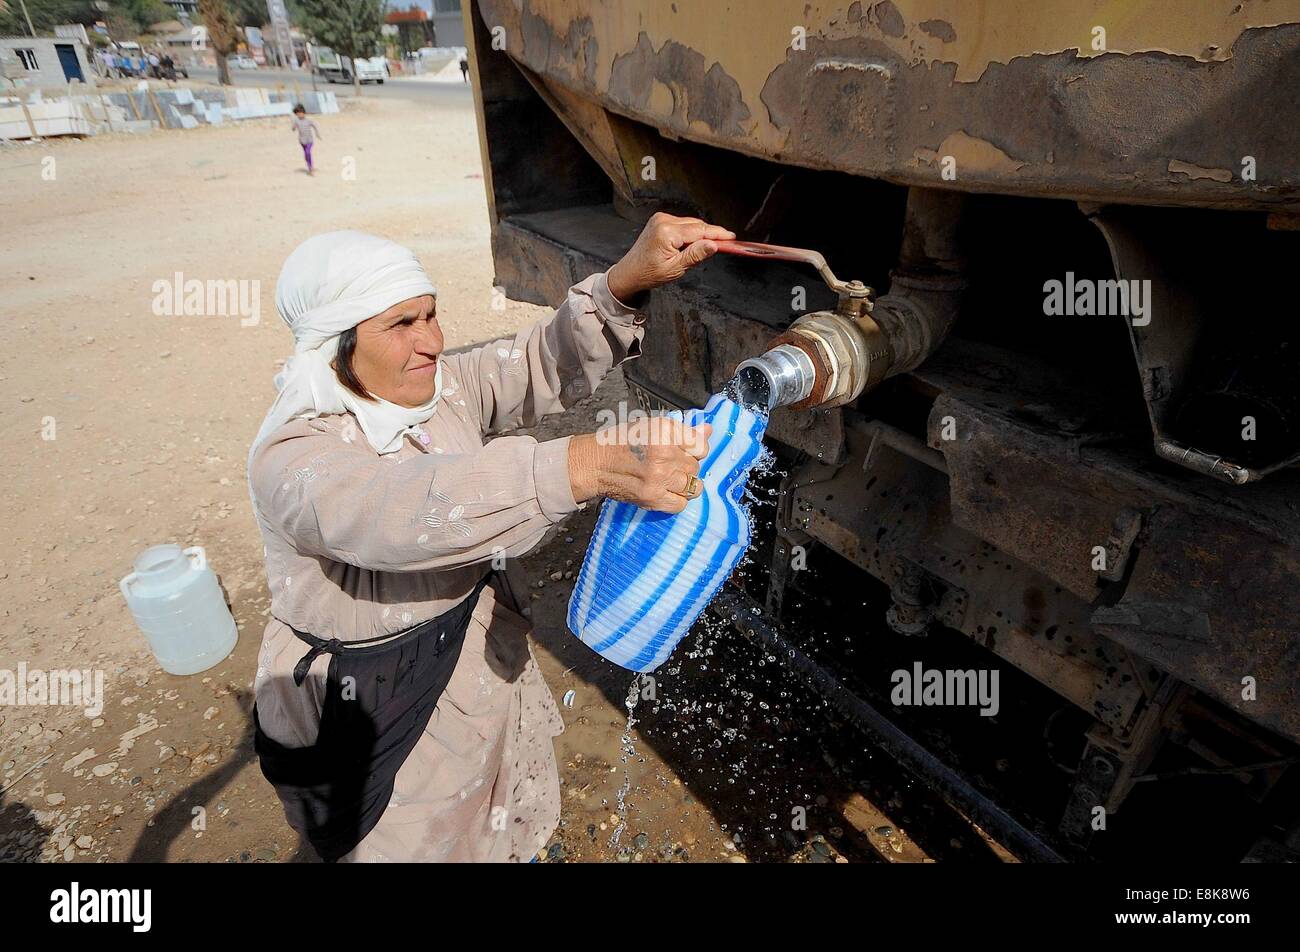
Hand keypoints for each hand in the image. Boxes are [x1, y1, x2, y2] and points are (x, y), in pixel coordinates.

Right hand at [569, 417, 712, 512]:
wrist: (595, 464)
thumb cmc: (621, 443)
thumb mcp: (651, 427)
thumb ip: (682, 431)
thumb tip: (708, 431)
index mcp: (663, 431)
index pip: (700, 445)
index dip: (695, 449)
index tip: (685, 451)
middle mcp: (663, 454)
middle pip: (696, 467)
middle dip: (686, 466)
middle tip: (669, 465)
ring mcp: (659, 478)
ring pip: (693, 486)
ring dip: (684, 484)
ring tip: (669, 479)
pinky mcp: (652, 498)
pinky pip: (681, 504)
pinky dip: (676, 500)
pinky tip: (665, 492)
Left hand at [606, 212, 735, 301]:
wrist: (630, 272)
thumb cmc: (649, 273)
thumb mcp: (675, 269)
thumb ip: (695, 255)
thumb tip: (713, 245)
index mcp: (667, 232)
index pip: (699, 230)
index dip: (718, 234)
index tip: (731, 238)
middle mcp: (663, 221)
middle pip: (696, 225)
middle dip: (711, 234)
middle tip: (726, 244)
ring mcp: (661, 219)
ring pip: (691, 224)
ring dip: (700, 234)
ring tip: (706, 248)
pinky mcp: (660, 220)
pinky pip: (682, 224)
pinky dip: (690, 232)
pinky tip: (692, 244)